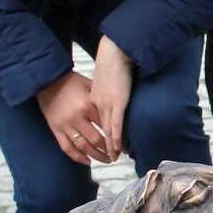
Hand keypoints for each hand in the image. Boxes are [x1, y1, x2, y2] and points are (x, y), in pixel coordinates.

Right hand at [36, 72, 108, 164]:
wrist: (46, 80)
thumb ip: (100, 97)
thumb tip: (115, 107)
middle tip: (116, 155)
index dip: (115, 136)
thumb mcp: (88, 84)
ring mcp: (65, 125)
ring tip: (106, 160)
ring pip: (83, 146)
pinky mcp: (56, 130)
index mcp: (87, 105)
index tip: (122, 143)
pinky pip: (67, 147)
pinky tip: (88, 161)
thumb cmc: (70, 81)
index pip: (106, 125)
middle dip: (108, 150)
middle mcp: (77, 117)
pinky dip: (77, 157)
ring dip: (96, 156)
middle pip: (96, 140)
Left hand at [91, 35, 132, 161]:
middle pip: (100, 130)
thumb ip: (104, 91)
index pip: (98, 121)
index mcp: (93, 99)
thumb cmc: (111, 64)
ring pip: (107, 130)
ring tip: (114, 158)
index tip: (104, 144)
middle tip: (108, 158)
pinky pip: (116, 125)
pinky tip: (118, 147)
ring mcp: (108, 105)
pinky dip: (117, 138)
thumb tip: (110, 95)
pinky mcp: (118, 103)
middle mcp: (98, 105)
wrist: (114, 54)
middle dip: (104, 145)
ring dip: (111, 146)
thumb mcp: (103, 80)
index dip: (101, 134)